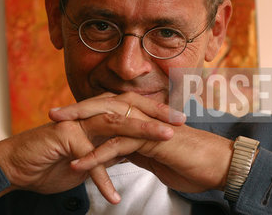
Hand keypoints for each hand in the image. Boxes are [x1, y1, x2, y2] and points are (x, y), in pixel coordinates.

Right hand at [0, 93, 184, 203]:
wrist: (17, 166)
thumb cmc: (52, 160)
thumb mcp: (89, 154)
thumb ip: (108, 148)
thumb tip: (130, 149)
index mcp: (96, 116)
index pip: (131, 108)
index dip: (156, 112)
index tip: (179, 119)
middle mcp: (88, 114)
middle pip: (127, 107)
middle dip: (156, 113)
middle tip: (180, 121)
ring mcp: (76, 123)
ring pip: (113, 122)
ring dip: (140, 131)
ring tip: (164, 140)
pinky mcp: (63, 138)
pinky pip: (88, 157)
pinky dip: (102, 176)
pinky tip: (114, 193)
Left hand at [51, 92, 232, 192]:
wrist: (218, 165)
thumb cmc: (191, 161)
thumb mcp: (156, 155)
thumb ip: (138, 148)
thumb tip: (121, 151)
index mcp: (144, 118)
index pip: (110, 109)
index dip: (87, 110)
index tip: (67, 116)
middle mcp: (144, 116)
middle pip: (104, 106)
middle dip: (77, 109)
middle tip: (53, 113)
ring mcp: (148, 125)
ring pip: (108, 120)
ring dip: (80, 126)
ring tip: (56, 131)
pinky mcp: (152, 140)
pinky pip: (118, 145)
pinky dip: (96, 155)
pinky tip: (79, 163)